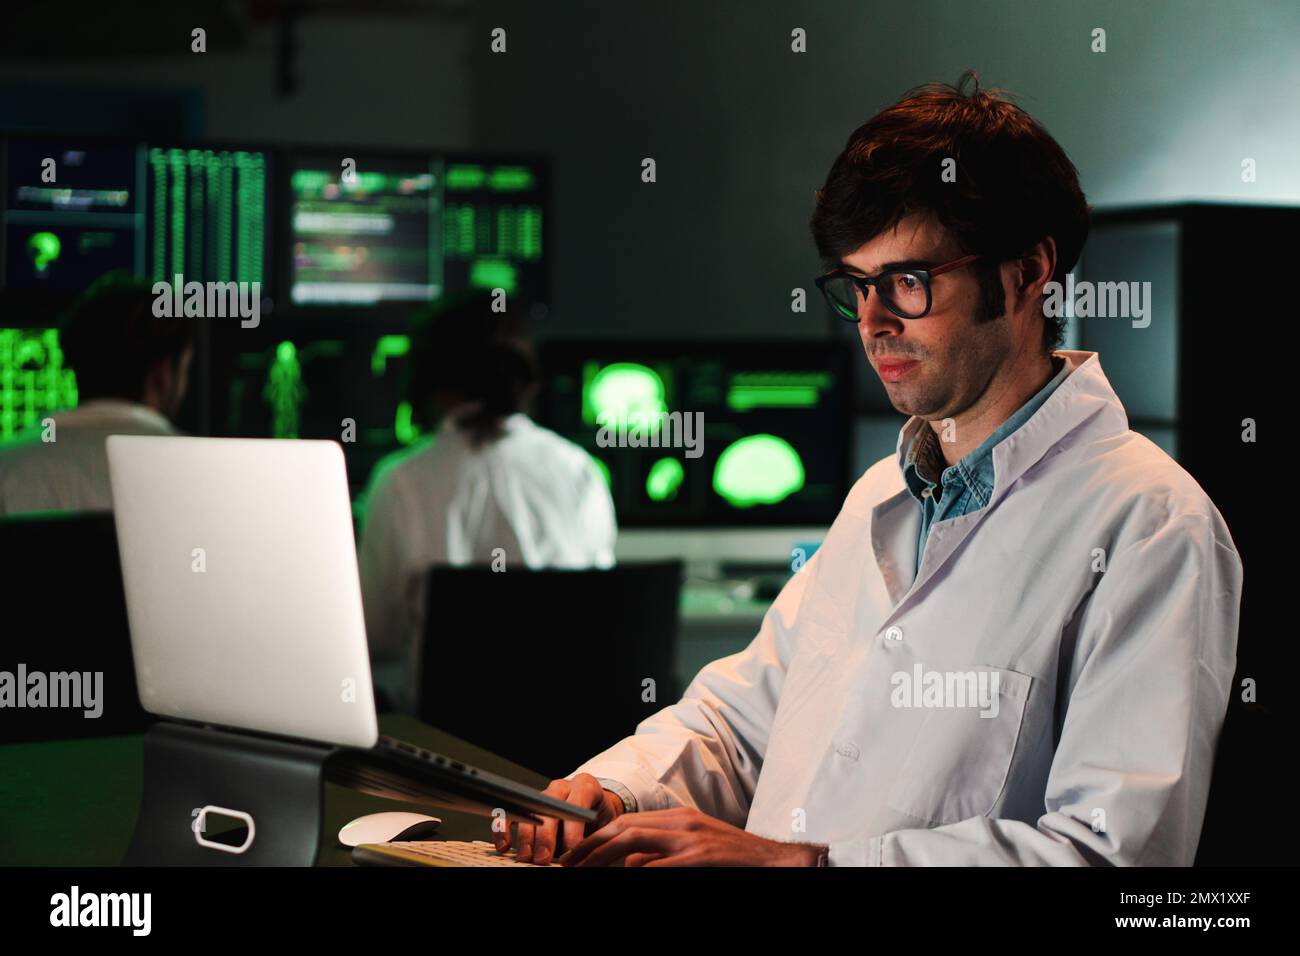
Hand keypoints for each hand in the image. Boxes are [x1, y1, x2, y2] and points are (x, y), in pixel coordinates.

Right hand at [494, 773, 624, 863]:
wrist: (595, 811)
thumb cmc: (600, 820)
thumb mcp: (605, 825)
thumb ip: (595, 838)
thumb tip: (588, 857)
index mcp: (585, 786)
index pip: (576, 803)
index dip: (573, 828)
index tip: (572, 850)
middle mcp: (561, 788)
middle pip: (548, 808)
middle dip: (546, 836)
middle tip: (544, 858)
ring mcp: (541, 796)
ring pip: (527, 811)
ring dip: (525, 837)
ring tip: (526, 858)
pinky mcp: (526, 807)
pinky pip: (510, 814)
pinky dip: (503, 829)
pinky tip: (504, 846)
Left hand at [557, 806, 823, 866]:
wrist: (776, 862)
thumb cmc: (735, 860)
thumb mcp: (695, 850)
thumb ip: (662, 854)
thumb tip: (626, 865)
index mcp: (678, 818)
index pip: (625, 822)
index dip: (595, 838)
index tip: (574, 857)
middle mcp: (681, 823)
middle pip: (623, 828)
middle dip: (590, 848)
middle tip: (567, 867)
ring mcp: (690, 839)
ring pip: (633, 842)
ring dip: (602, 860)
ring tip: (582, 873)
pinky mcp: (700, 857)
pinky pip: (657, 866)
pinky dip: (634, 873)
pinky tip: (619, 878)